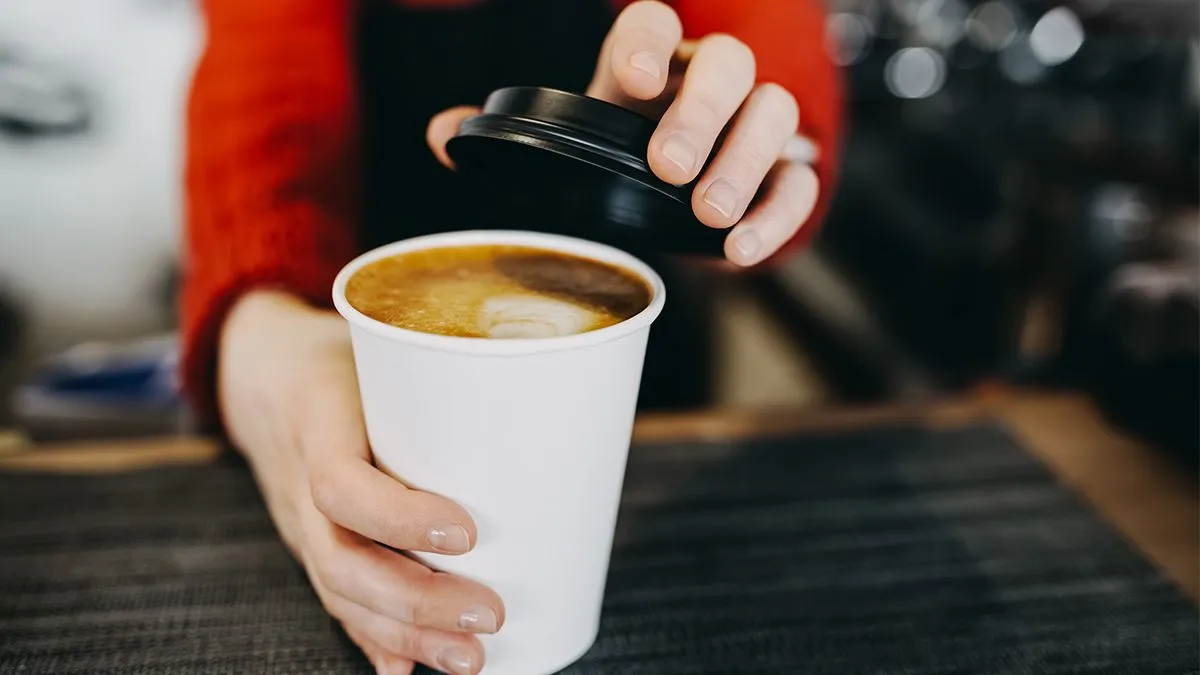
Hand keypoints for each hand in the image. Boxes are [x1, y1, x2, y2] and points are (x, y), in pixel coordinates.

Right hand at [218, 290, 504, 674]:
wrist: (260, 372)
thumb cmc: (342, 353)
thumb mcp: (380, 342)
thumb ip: (442, 369)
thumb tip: (542, 393)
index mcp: (317, 418)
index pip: (339, 482)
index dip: (399, 517)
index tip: (468, 532)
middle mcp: (297, 480)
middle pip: (340, 559)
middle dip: (417, 601)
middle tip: (489, 614)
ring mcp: (297, 520)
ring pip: (338, 592)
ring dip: (406, 634)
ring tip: (471, 658)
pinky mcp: (311, 543)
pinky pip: (335, 600)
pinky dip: (373, 640)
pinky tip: (408, 670)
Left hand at [426, 0, 818, 266]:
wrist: (674, 204)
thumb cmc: (618, 164)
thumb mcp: (566, 149)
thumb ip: (511, 140)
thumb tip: (444, 136)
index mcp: (649, 65)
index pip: (654, 23)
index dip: (646, 40)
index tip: (630, 80)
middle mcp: (708, 83)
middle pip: (728, 64)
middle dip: (701, 112)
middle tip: (668, 166)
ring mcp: (753, 125)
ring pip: (776, 113)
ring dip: (745, 160)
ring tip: (709, 212)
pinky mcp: (783, 174)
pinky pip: (801, 181)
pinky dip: (778, 213)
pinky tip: (741, 248)